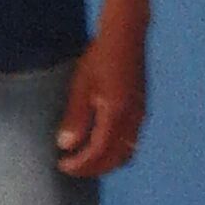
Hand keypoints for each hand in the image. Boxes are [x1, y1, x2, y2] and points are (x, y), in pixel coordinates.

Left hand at [56, 25, 146, 176]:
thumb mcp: (82, 85)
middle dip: (93, 168)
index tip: (62, 165)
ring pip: (127, 153)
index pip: (98, 153)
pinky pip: (131, 141)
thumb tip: (66, 146)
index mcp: (116, 116)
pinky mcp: (141, 109)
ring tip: (84, 159)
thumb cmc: (100, 56)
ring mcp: (140, 116)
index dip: (80, 164)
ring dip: (106, 161)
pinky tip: (100, 142)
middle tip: (71, 167)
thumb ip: (76, 117)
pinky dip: (116, 151)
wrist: (126, 35)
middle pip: (115, 159)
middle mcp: (133, 121)